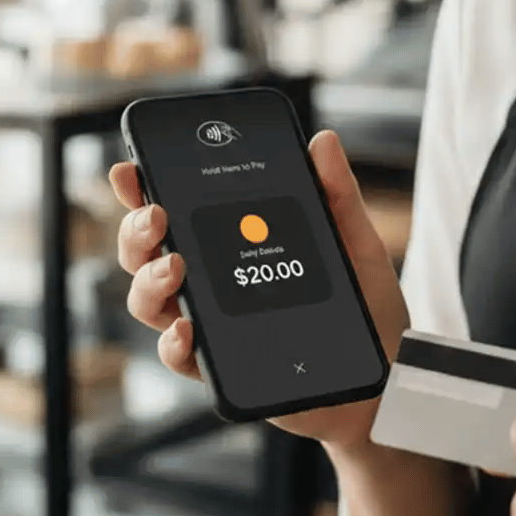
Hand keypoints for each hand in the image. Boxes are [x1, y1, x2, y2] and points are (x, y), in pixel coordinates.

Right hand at [109, 129, 407, 450]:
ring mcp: (213, 324)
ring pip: (149, 301)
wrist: (385, 375)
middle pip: (145, 253)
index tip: (130, 169)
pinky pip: (180, 356)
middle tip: (157, 216)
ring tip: (175, 267)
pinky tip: (189, 329)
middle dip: (136, 230)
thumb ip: (335, 193)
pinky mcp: (223, 367)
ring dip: (148, 280)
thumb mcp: (354, 241)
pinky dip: (175, 343)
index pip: (176, 209)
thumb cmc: (365, 305)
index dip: (142, 189)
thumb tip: (322, 141)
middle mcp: (211, 281)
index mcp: (233, 241)